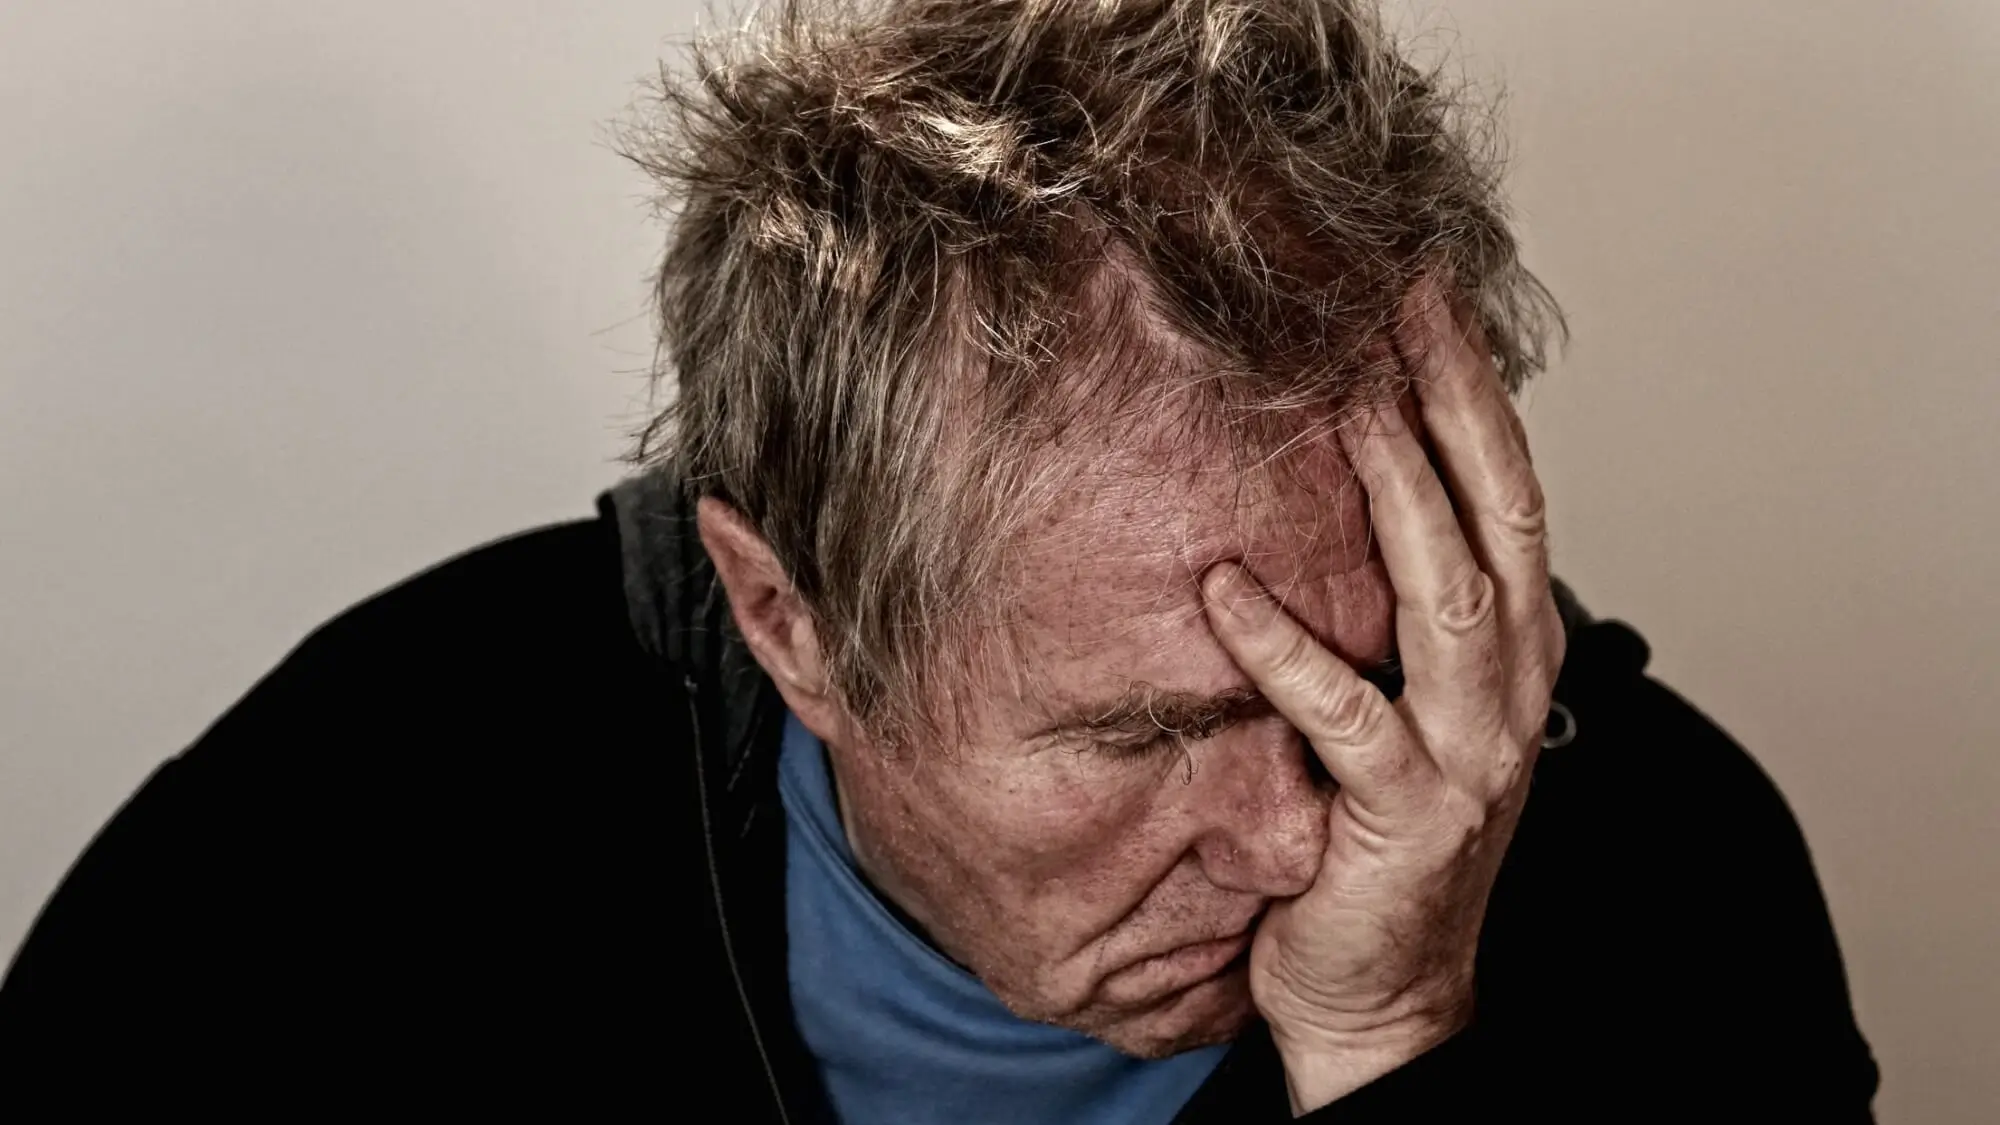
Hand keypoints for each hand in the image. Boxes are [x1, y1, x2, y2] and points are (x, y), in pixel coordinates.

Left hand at [1200, 281, 1565, 1113]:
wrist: (1384, 988)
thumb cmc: (1378, 833)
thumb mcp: (1405, 695)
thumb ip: (1390, 597)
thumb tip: (1327, 472)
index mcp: (1513, 640)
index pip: (1506, 483)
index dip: (1470, 382)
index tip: (1418, 287)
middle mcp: (1509, 680)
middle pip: (1495, 507)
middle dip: (1448, 393)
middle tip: (1389, 294)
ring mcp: (1468, 747)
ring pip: (1447, 590)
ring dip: (1394, 486)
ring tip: (1338, 395)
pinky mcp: (1405, 813)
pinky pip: (1344, 714)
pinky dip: (1285, 648)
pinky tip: (1226, 588)